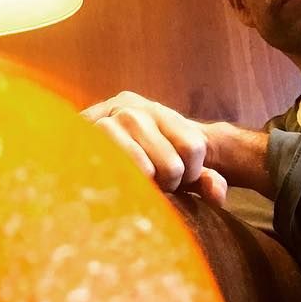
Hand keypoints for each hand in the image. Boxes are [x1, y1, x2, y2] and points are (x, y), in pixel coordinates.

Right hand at [82, 92, 226, 205]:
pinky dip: (123, 185)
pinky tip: (117, 184)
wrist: (82, 145)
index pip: (193, 145)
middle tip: (154, 185)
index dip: (191, 173)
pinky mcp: (84, 139)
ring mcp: (107, 121)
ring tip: (136, 185)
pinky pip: (116, 171)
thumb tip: (217, 192)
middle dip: (168, 185)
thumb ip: (205, 178)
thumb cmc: (139, 161)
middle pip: (172, 164)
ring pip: (145, 170)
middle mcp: (133, 109)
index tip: (177, 180)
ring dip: (145, 188)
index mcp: (159, 111)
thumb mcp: (176, 165)